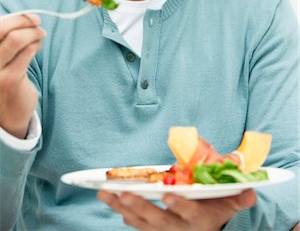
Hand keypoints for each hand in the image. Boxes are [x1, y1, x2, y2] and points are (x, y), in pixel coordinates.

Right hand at [0, 14, 45, 137]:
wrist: (6, 116)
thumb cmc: (2, 80)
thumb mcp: (0, 60)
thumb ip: (4, 41)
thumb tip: (22, 18)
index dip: (14, 18)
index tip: (28, 16)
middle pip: (2, 29)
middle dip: (23, 21)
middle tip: (37, 22)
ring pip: (16, 39)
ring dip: (33, 33)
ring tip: (41, 34)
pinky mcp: (9, 81)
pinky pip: (26, 54)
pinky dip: (35, 46)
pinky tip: (37, 47)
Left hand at [98, 189, 255, 230]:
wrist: (208, 229)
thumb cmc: (216, 208)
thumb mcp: (230, 203)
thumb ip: (238, 197)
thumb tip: (249, 190)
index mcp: (199, 219)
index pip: (189, 214)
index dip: (178, 205)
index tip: (167, 194)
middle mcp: (179, 229)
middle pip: (158, 221)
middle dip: (141, 207)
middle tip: (124, 194)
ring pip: (141, 223)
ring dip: (123, 208)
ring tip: (106, 194)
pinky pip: (135, 224)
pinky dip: (122, 212)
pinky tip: (109, 200)